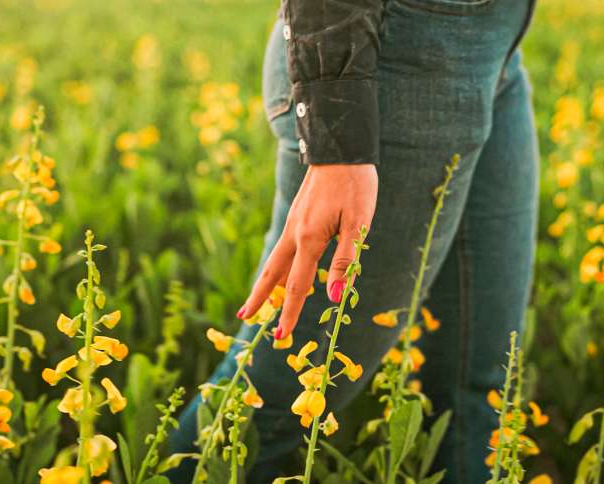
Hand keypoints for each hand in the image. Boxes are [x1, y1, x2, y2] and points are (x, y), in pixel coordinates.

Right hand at [237, 163, 377, 338]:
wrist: (341, 147)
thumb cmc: (355, 184)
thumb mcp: (359, 224)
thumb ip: (345, 261)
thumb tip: (334, 296)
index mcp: (309, 238)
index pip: (297, 285)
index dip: (289, 312)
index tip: (280, 336)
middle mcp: (295, 232)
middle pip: (272, 273)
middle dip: (259, 299)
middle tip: (244, 319)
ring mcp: (294, 222)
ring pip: (274, 259)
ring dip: (264, 282)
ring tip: (254, 301)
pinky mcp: (298, 214)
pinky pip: (283, 246)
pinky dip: (275, 264)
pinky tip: (279, 270)